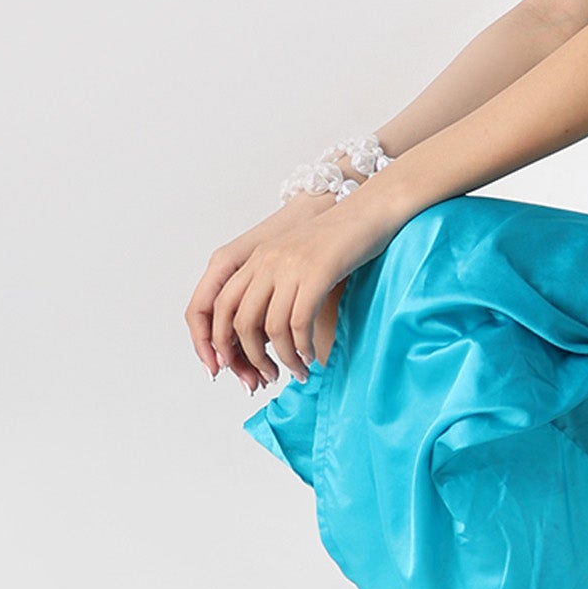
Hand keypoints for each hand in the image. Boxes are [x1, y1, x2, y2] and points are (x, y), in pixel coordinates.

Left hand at [187, 193, 336, 387]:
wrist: (369, 210)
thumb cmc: (339, 240)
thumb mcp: (295, 259)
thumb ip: (275, 286)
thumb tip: (265, 335)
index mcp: (255, 259)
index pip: (218, 307)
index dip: (218, 342)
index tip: (230, 367)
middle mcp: (265, 262)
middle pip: (239, 322)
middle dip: (248, 359)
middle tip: (265, 378)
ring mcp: (290, 266)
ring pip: (270, 328)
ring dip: (282, 359)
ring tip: (296, 372)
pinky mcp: (317, 272)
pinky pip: (299, 322)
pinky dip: (302, 347)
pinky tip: (310, 356)